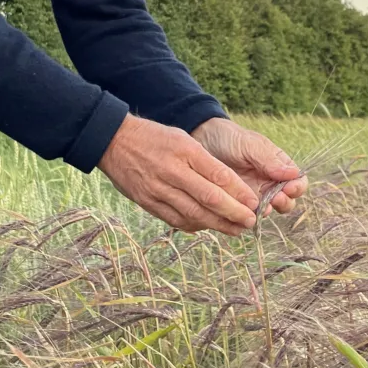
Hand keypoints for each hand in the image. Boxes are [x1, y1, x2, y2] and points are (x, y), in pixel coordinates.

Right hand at [98, 114, 261, 235]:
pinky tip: (208, 226)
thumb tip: (231, 187)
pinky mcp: (147, 202)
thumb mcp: (182, 139)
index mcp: (185, 150)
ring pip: (194, 213)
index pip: (218, 175)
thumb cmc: (154, 138)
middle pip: (209, 198)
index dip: (239, 193)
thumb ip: (205, 162)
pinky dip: (194, 225)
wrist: (114, 141)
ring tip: (235, 230)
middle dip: (233, 214)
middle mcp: (172, 171)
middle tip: (250, 222)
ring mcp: (158, 188)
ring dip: (218, 225)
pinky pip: (175, 219)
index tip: (254, 203)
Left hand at [191, 118, 307, 215]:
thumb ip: (270, 160)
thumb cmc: (230, 138)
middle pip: (287, 201)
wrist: (202, 140)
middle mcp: (269, 183)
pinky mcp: (237, 204)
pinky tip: (242, 214)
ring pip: (268, 211)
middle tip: (276, 198)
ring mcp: (253, 195)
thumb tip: (294, 174)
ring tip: (260, 207)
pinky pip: (246, 216)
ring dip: (267, 211)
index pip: (297, 181)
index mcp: (278, 167)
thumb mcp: (251, 145)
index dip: (297, 187)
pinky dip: (247, 218)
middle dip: (284, 203)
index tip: (289, 188)